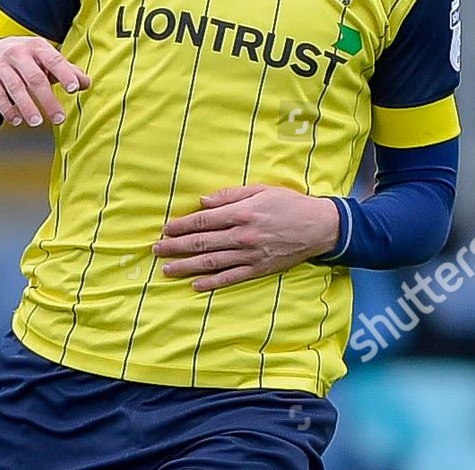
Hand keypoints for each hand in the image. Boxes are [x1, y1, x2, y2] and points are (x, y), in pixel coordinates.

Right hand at [0, 36, 90, 127]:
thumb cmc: (25, 57)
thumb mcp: (45, 57)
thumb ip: (67, 70)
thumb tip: (86, 83)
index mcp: (37, 47)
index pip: (54, 60)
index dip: (64, 74)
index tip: (73, 89)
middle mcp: (18, 53)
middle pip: (35, 78)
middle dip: (48, 99)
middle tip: (59, 118)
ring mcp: (1, 65)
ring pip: (15, 87)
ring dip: (27, 107)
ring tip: (37, 121)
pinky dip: (7, 109)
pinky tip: (16, 120)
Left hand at [154, 184, 339, 291]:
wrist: (318, 227)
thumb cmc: (289, 204)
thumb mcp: (260, 190)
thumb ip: (230, 195)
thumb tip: (203, 202)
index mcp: (241, 213)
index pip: (204, 220)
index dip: (182, 225)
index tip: (165, 229)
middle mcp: (242, 236)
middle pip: (202, 243)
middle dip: (176, 247)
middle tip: (156, 250)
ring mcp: (250, 255)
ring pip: (212, 262)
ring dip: (187, 266)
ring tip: (167, 269)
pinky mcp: (259, 269)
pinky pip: (231, 278)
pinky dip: (212, 282)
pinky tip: (195, 284)